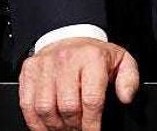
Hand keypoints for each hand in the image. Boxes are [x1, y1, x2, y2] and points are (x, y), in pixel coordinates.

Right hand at [19, 37, 139, 130]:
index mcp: (92, 58)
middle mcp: (66, 60)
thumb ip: (129, 80)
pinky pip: (27, 104)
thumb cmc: (95, 55)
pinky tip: (46, 126)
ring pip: (46, 108)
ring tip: (65, 128)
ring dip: (55, 126)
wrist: (69, 36)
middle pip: (67, 107)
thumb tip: (126, 97)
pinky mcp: (29, 71)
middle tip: (79, 130)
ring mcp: (45, 65)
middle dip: (75, 126)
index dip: (92, 123)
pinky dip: (35, 122)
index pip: (91, 99)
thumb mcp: (121, 61)